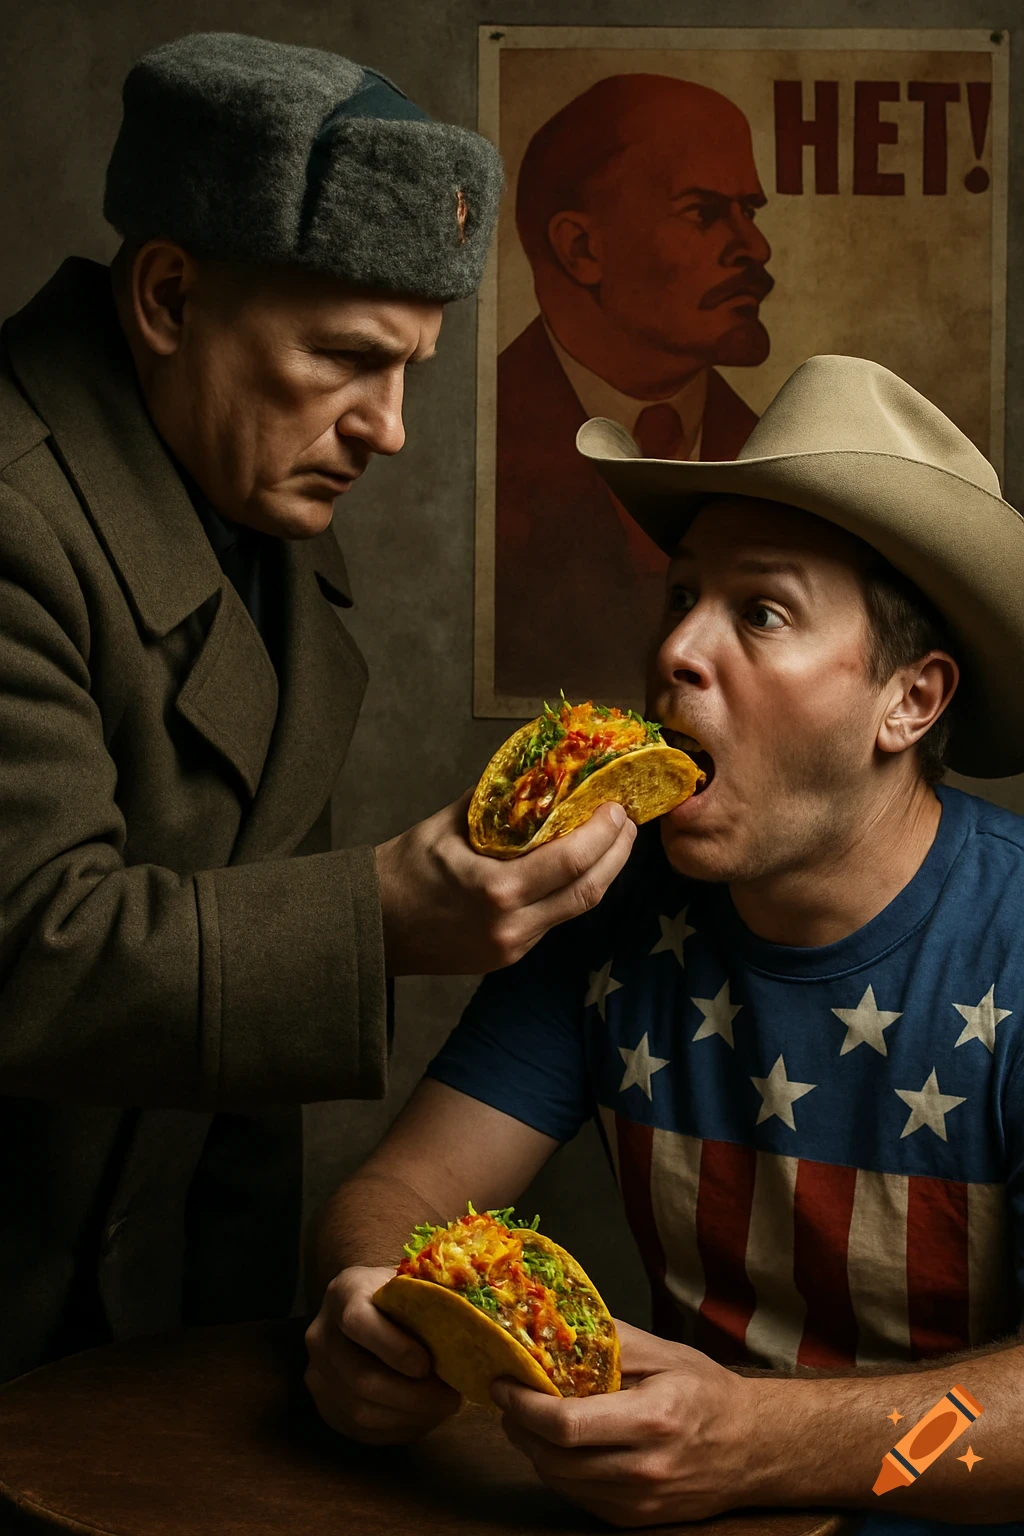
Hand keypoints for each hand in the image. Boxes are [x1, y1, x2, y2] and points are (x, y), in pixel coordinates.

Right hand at [304, 1265, 460, 1444]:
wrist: (364, 1306)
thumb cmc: (400, 1294)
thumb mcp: (411, 1280)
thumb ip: (432, 1294)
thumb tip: (473, 1319)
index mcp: (343, 1292)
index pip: (359, 1322)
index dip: (393, 1347)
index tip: (427, 1365)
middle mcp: (321, 1334)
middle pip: (361, 1378)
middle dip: (413, 1396)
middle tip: (451, 1398)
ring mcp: (317, 1373)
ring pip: (361, 1411)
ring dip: (409, 1417)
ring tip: (443, 1408)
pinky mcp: (324, 1406)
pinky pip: (360, 1431)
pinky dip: (397, 1430)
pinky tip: (424, 1418)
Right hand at [376, 791, 636, 975]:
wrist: (371, 928)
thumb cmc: (401, 871)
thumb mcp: (446, 825)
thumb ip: (496, 803)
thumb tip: (537, 773)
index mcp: (496, 891)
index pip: (571, 862)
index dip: (604, 834)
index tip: (616, 806)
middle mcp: (512, 926)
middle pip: (589, 893)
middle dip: (618, 854)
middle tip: (628, 821)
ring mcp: (512, 947)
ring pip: (577, 909)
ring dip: (602, 874)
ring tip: (613, 841)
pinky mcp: (509, 957)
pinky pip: (554, 920)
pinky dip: (572, 890)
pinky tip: (578, 866)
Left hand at [491, 1321, 759, 1525]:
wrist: (753, 1448)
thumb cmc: (708, 1394)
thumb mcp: (664, 1353)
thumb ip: (609, 1341)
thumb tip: (557, 1325)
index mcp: (651, 1420)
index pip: (566, 1425)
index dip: (523, 1405)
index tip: (503, 1382)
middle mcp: (644, 1469)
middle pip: (553, 1459)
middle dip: (518, 1426)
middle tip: (509, 1397)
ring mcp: (638, 1502)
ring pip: (559, 1482)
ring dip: (533, 1449)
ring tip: (529, 1416)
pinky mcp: (634, 1520)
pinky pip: (578, 1497)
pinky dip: (560, 1469)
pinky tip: (563, 1443)